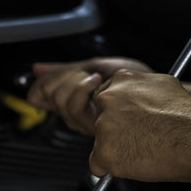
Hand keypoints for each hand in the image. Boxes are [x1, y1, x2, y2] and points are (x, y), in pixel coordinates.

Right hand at [27, 57, 152, 134]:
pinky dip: (82, 88)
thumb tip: (37, 68)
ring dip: (74, 82)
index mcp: (71, 98)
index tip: (51, 76)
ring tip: (92, 78)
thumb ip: (66, 69)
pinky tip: (97, 82)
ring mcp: (84, 120)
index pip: (38, 96)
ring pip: (60, 101)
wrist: (154, 86)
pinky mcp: (93, 125)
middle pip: (49, 96)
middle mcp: (75, 113)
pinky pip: (73, 107)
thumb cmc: (132, 77)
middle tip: (82, 73)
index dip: (40, 85)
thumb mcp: (94, 65)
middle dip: (64, 77)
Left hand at [90, 69, 190, 182]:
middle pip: (99, 120)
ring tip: (143, 151)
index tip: (131, 124)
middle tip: (139, 139)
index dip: (119, 115)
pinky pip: (97, 165)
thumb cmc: (188, 117)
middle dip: (115, 132)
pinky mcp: (105, 152)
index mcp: (121, 80)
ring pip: (100, 143)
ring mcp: (104, 126)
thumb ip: (141, 87)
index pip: (106, 99)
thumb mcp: (165, 85)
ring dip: (116, 149)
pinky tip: (133, 164)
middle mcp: (108, 99)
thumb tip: (135, 92)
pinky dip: (111, 168)